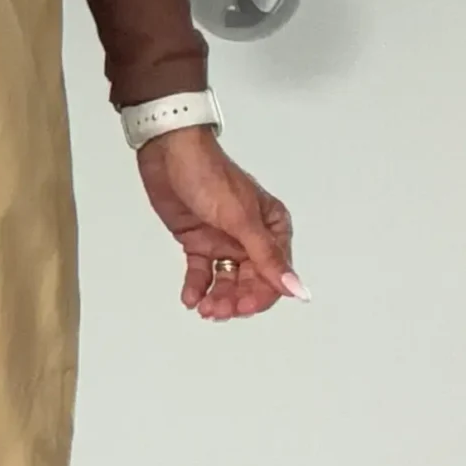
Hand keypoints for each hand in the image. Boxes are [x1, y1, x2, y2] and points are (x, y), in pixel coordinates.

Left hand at [135, 126, 306, 319]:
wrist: (167, 153)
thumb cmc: (209, 177)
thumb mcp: (241, 219)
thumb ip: (267, 257)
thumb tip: (298, 290)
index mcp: (272, 227)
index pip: (275, 273)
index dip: (260, 295)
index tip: (242, 307)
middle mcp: (251, 237)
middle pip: (250, 281)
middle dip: (235, 299)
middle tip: (217, 311)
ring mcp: (224, 239)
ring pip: (226, 280)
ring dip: (216, 297)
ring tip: (202, 308)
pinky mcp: (198, 240)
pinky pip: (201, 271)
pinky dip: (197, 287)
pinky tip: (189, 299)